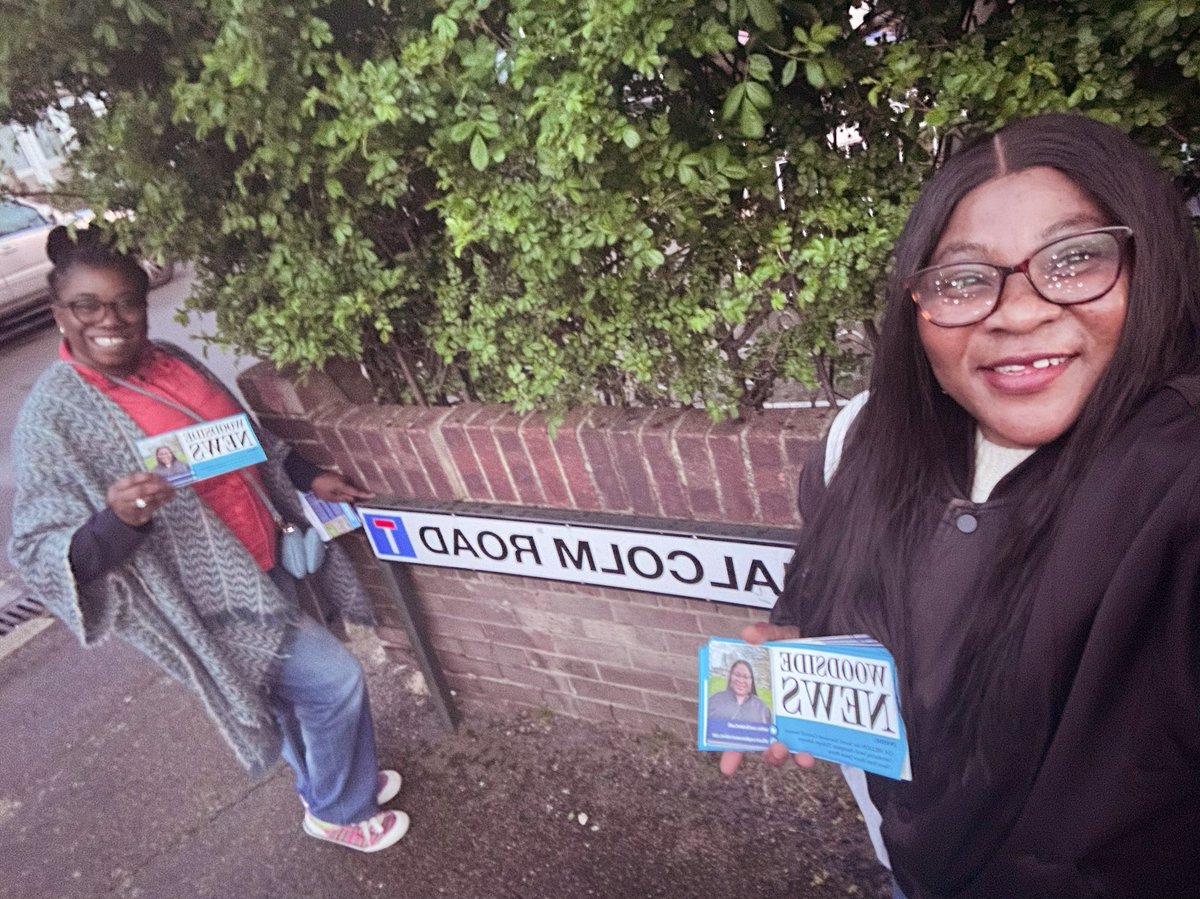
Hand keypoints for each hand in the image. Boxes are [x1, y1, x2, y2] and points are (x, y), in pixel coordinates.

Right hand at [108, 472, 175, 525]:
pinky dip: (161, 501)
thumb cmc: (126, 498)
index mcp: (116, 489)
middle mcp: (119, 500)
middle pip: (139, 491)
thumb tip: (161, 476)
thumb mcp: (127, 487)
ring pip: (147, 500)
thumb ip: (141, 481)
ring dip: (162, 494)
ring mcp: (127, 510)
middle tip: (168, 484)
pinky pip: (152, 508)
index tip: (159, 476)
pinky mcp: (137, 518)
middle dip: (156, 486)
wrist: (120, 517)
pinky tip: (168, 497)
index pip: (132, 479)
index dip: (148, 476)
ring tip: (171, 490)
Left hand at [309, 470, 373, 502]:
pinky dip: (346, 489)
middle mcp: (345, 480)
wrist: (310, 476)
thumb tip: (352, 500)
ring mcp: (341, 477)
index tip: (373, 495)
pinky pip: (345, 484)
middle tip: (359, 502)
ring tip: (349, 499)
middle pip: (354, 488)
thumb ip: (342, 499)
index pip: (356, 491)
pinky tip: (342, 493)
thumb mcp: (330, 497)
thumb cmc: (319, 488)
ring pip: (349, 486)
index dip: (365, 494)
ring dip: (350, 492)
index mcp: (343, 486)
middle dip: (357, 495)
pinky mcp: (338, 476)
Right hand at [719, 620, 808, 776]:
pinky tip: (814, 749)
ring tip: (799, 755)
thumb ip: (765, 634)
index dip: (732, 751)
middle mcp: (776, 718)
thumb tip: (749, 634)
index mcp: (759, 702)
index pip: (741, 731)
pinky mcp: (818, 725)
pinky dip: (814, 748)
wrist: (827, 643)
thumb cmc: (795, 647)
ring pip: (792, 750)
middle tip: (772, 749)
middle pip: (767, 747)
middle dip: (770, 755)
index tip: (727, 767)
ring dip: (793, 756)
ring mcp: (798, 724)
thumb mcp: (779, 637)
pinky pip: (816, 743)